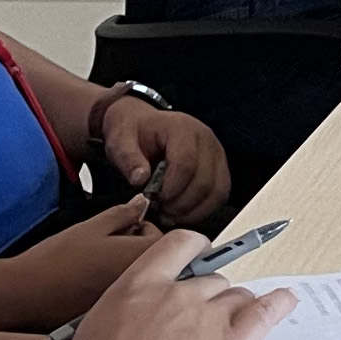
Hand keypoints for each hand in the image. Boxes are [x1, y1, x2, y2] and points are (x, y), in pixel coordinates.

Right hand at [0, 196, 165, 329]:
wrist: (24, 296)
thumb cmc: (55, 260)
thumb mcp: (92, 227)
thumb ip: (124, 213)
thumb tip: (144, 203)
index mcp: (141, 258)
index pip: (168, 241)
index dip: (143, 230)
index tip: (122, 231)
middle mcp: (144, 287)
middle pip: (160, 266)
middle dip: (140, 254)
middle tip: (108, 251)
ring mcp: (131, 308)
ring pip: (145, 287)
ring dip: (130, 275)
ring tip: (98, 271)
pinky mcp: (116, 322)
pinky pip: (129, 306)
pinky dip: (118, 296)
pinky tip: (92, 290)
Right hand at [40, 230, 307, 339]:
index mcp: (134, 287)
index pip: (178, 248)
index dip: (195, 252)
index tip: (202, 261)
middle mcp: (174, 293)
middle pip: (212, 282)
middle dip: (216, 302)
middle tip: (216, 325)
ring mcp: (205, 317)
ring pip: (239, 300)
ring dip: (247, 314)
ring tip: (251, 326)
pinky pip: (264, 315)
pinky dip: (278, 307)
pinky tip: (286, 304)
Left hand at [96, 94, 231, 227]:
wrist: (143, 125)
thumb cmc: (133, 133)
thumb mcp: (120, 141)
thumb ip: (128, 158)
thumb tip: (140, 179)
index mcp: (182, 128)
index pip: (186, 163)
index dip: (171, 188)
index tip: (154, 199)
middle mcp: (206, 139)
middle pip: (204, 181)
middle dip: (181, 204)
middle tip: (160, 211)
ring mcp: (216, 153)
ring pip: (217, 191)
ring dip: (194, 210)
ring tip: (170, 214)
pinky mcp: (219, 167)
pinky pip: (220, 195)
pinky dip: (203, 210)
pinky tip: (182, 213)